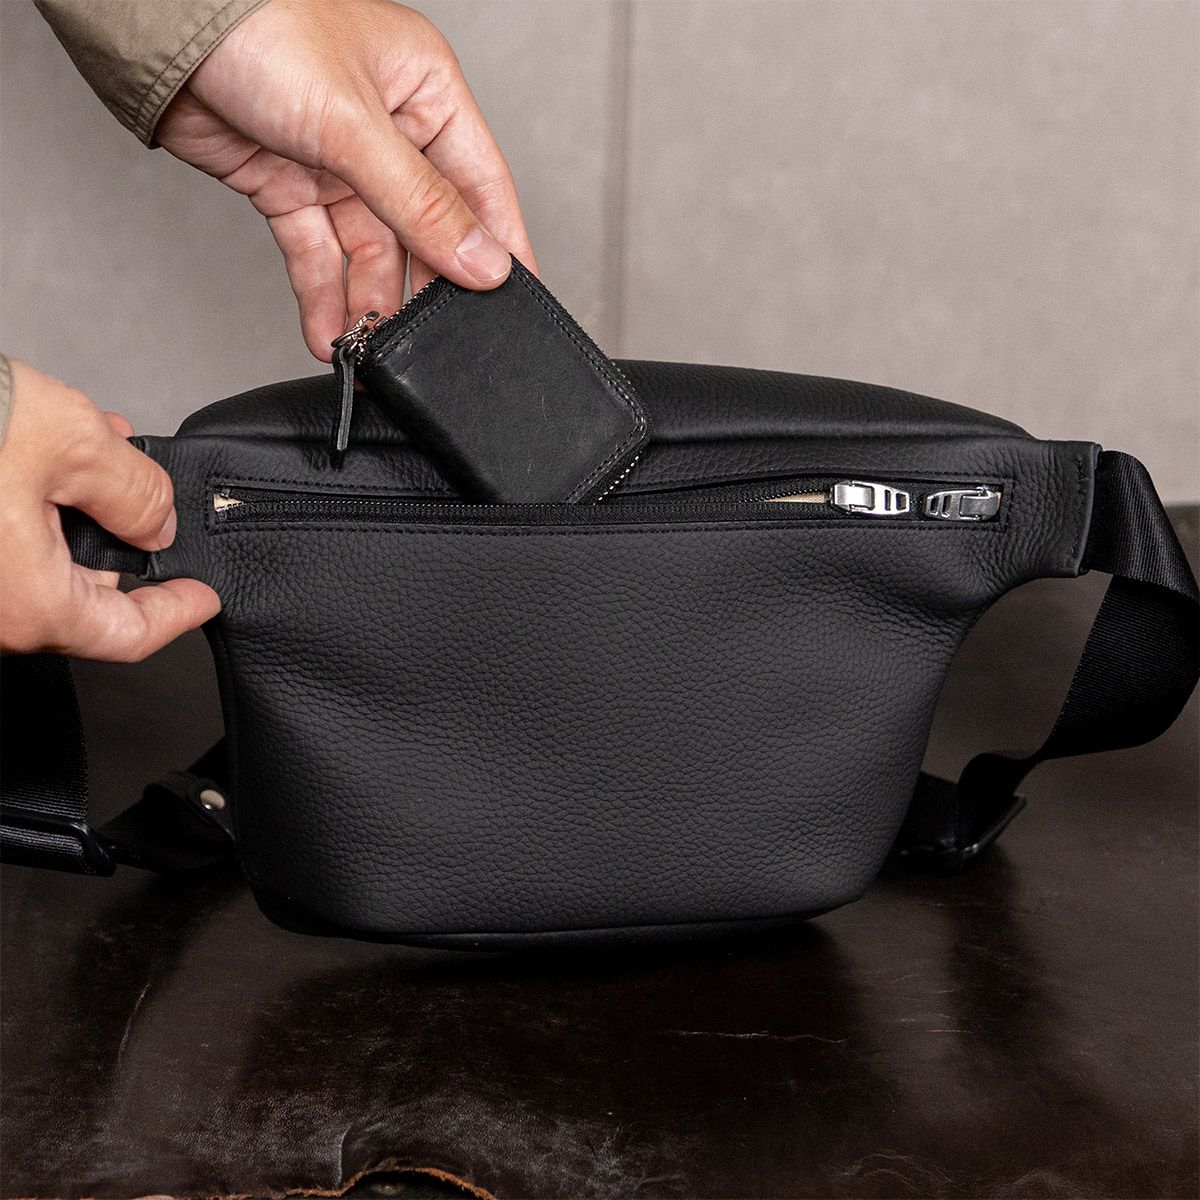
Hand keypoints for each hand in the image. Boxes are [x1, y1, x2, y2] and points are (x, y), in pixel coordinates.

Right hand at [0, 361, 220, 660]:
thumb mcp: (71, 443)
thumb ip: (135, 494)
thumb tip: (160, 523)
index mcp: (30, 604)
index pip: (128, 635)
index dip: (175, 614)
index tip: (202, 598)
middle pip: (80, 592)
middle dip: (119, 536)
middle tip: (144, 492)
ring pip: (37, 559)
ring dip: (73, 507)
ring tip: (92, 445)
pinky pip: (1, 543)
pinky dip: (31, 503)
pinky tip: (39, 450)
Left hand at [156, 0, 537, 359]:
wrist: (155, 27)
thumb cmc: (258, 28)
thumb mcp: (354, 124)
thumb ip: (421, 203)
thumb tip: (483, 262)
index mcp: (426, 91)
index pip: (481, 184)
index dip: (499, 246)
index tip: (514, 302)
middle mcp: (390, 127)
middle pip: (425, 228)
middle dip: (423, 285)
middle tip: (431, 337)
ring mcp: (339, 161)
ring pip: (370, 249)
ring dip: (368, 300)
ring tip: (369, 344)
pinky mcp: (291, 185)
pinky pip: (318, 253)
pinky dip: (322, 294)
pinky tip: (331, 331)